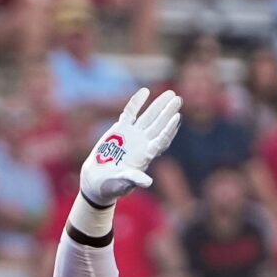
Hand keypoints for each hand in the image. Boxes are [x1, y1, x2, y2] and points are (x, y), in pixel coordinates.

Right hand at [78, 86, 182, 208]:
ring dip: (158, 105)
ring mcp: (133, 135)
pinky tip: (145, 91)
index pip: (161, 139)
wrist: (98, 180)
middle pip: (159, 125)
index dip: (169, 129)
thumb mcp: (123, 184)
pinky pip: (130, 113)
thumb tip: (148, 182)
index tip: (177, 117)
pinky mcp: (120, 130)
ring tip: (170, 94)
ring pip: (148, 117)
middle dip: (168, 112)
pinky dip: (137, 102)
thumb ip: (134, 180)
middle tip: (178, 99)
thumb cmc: (112, 185)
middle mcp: (143, 143)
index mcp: (146, 156)